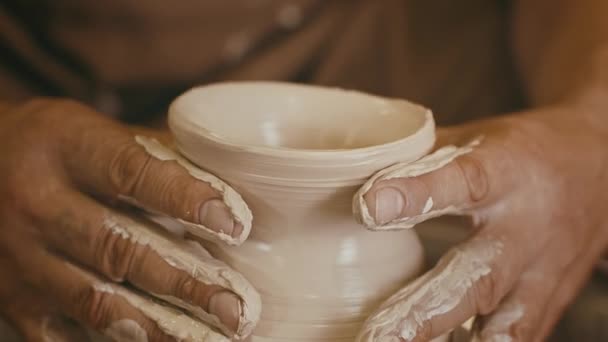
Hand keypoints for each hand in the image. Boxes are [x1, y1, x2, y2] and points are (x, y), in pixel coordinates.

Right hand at [0, 98, 259, 340]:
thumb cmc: (54, 145)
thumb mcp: (96, 131)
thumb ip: (154, 159)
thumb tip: (225, 194)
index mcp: (65, 149)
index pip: (133, 174)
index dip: (186, 200)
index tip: (234, 224)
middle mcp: (36, 203)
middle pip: (118, 249)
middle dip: (184, 282)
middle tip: (234, 306)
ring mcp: (20, 257)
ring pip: (94, 300)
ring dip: (159, 325)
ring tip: (211, 336)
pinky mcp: (13, 298)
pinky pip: (60, 335)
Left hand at [355, 99, 607, 340]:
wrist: (601, 164)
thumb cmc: (523, 151)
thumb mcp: (477, 140)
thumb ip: (420, 159)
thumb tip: (354, 172)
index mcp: (506, 172)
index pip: (462, 181)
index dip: (416, 194)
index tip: (368, 207)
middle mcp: (527, 227)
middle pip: (479, 276)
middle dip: (425, 310)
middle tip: (376, 336)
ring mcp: (545, 272)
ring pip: (503, 322)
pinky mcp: (552, 300)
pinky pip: (518, 336)